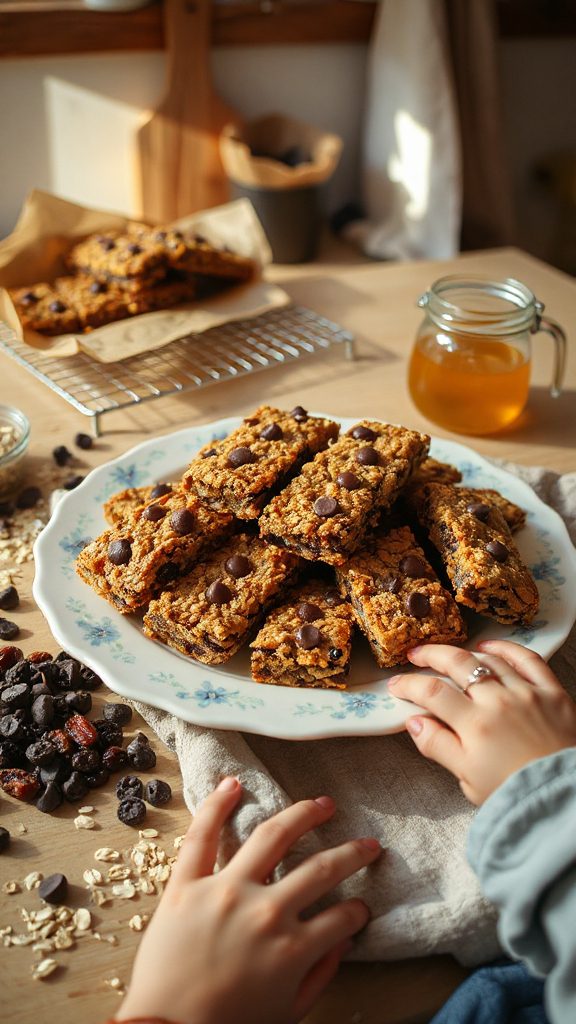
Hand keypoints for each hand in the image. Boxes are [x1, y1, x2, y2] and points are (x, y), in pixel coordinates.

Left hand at [116, 777, 380, 1023]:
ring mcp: (225, 891)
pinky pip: (202, 836)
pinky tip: (234, 784)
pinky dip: (216, 805)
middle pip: (321, 869)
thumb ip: (320, 975)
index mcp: (292, 948)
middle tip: (368, 844)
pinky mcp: (185, 885)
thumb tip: (343, 939)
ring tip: (322, 804)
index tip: (359, 908)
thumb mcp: (288, 1012)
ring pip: (272, 836)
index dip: (357, 912)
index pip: (342, 917)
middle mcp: (266, 911)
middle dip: (352, 854)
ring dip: (304, 814)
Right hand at [388, 640, 575, 805]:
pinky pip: (530, 660)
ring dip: (465, 652)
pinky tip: (491, 648)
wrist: (563, 799)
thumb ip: (438, 746)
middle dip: (430, 655)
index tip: (396, 684)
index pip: (431, 693)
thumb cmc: (514, 793)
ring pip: (490, 660)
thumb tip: (413, 721)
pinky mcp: (552, 692)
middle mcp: (498, 701)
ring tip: (449, 652)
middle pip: (457, 664)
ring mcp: (527, 693)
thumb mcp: (468, 778)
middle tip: (415, 654)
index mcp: (474, 725)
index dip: (409, 685)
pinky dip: (508, 649)